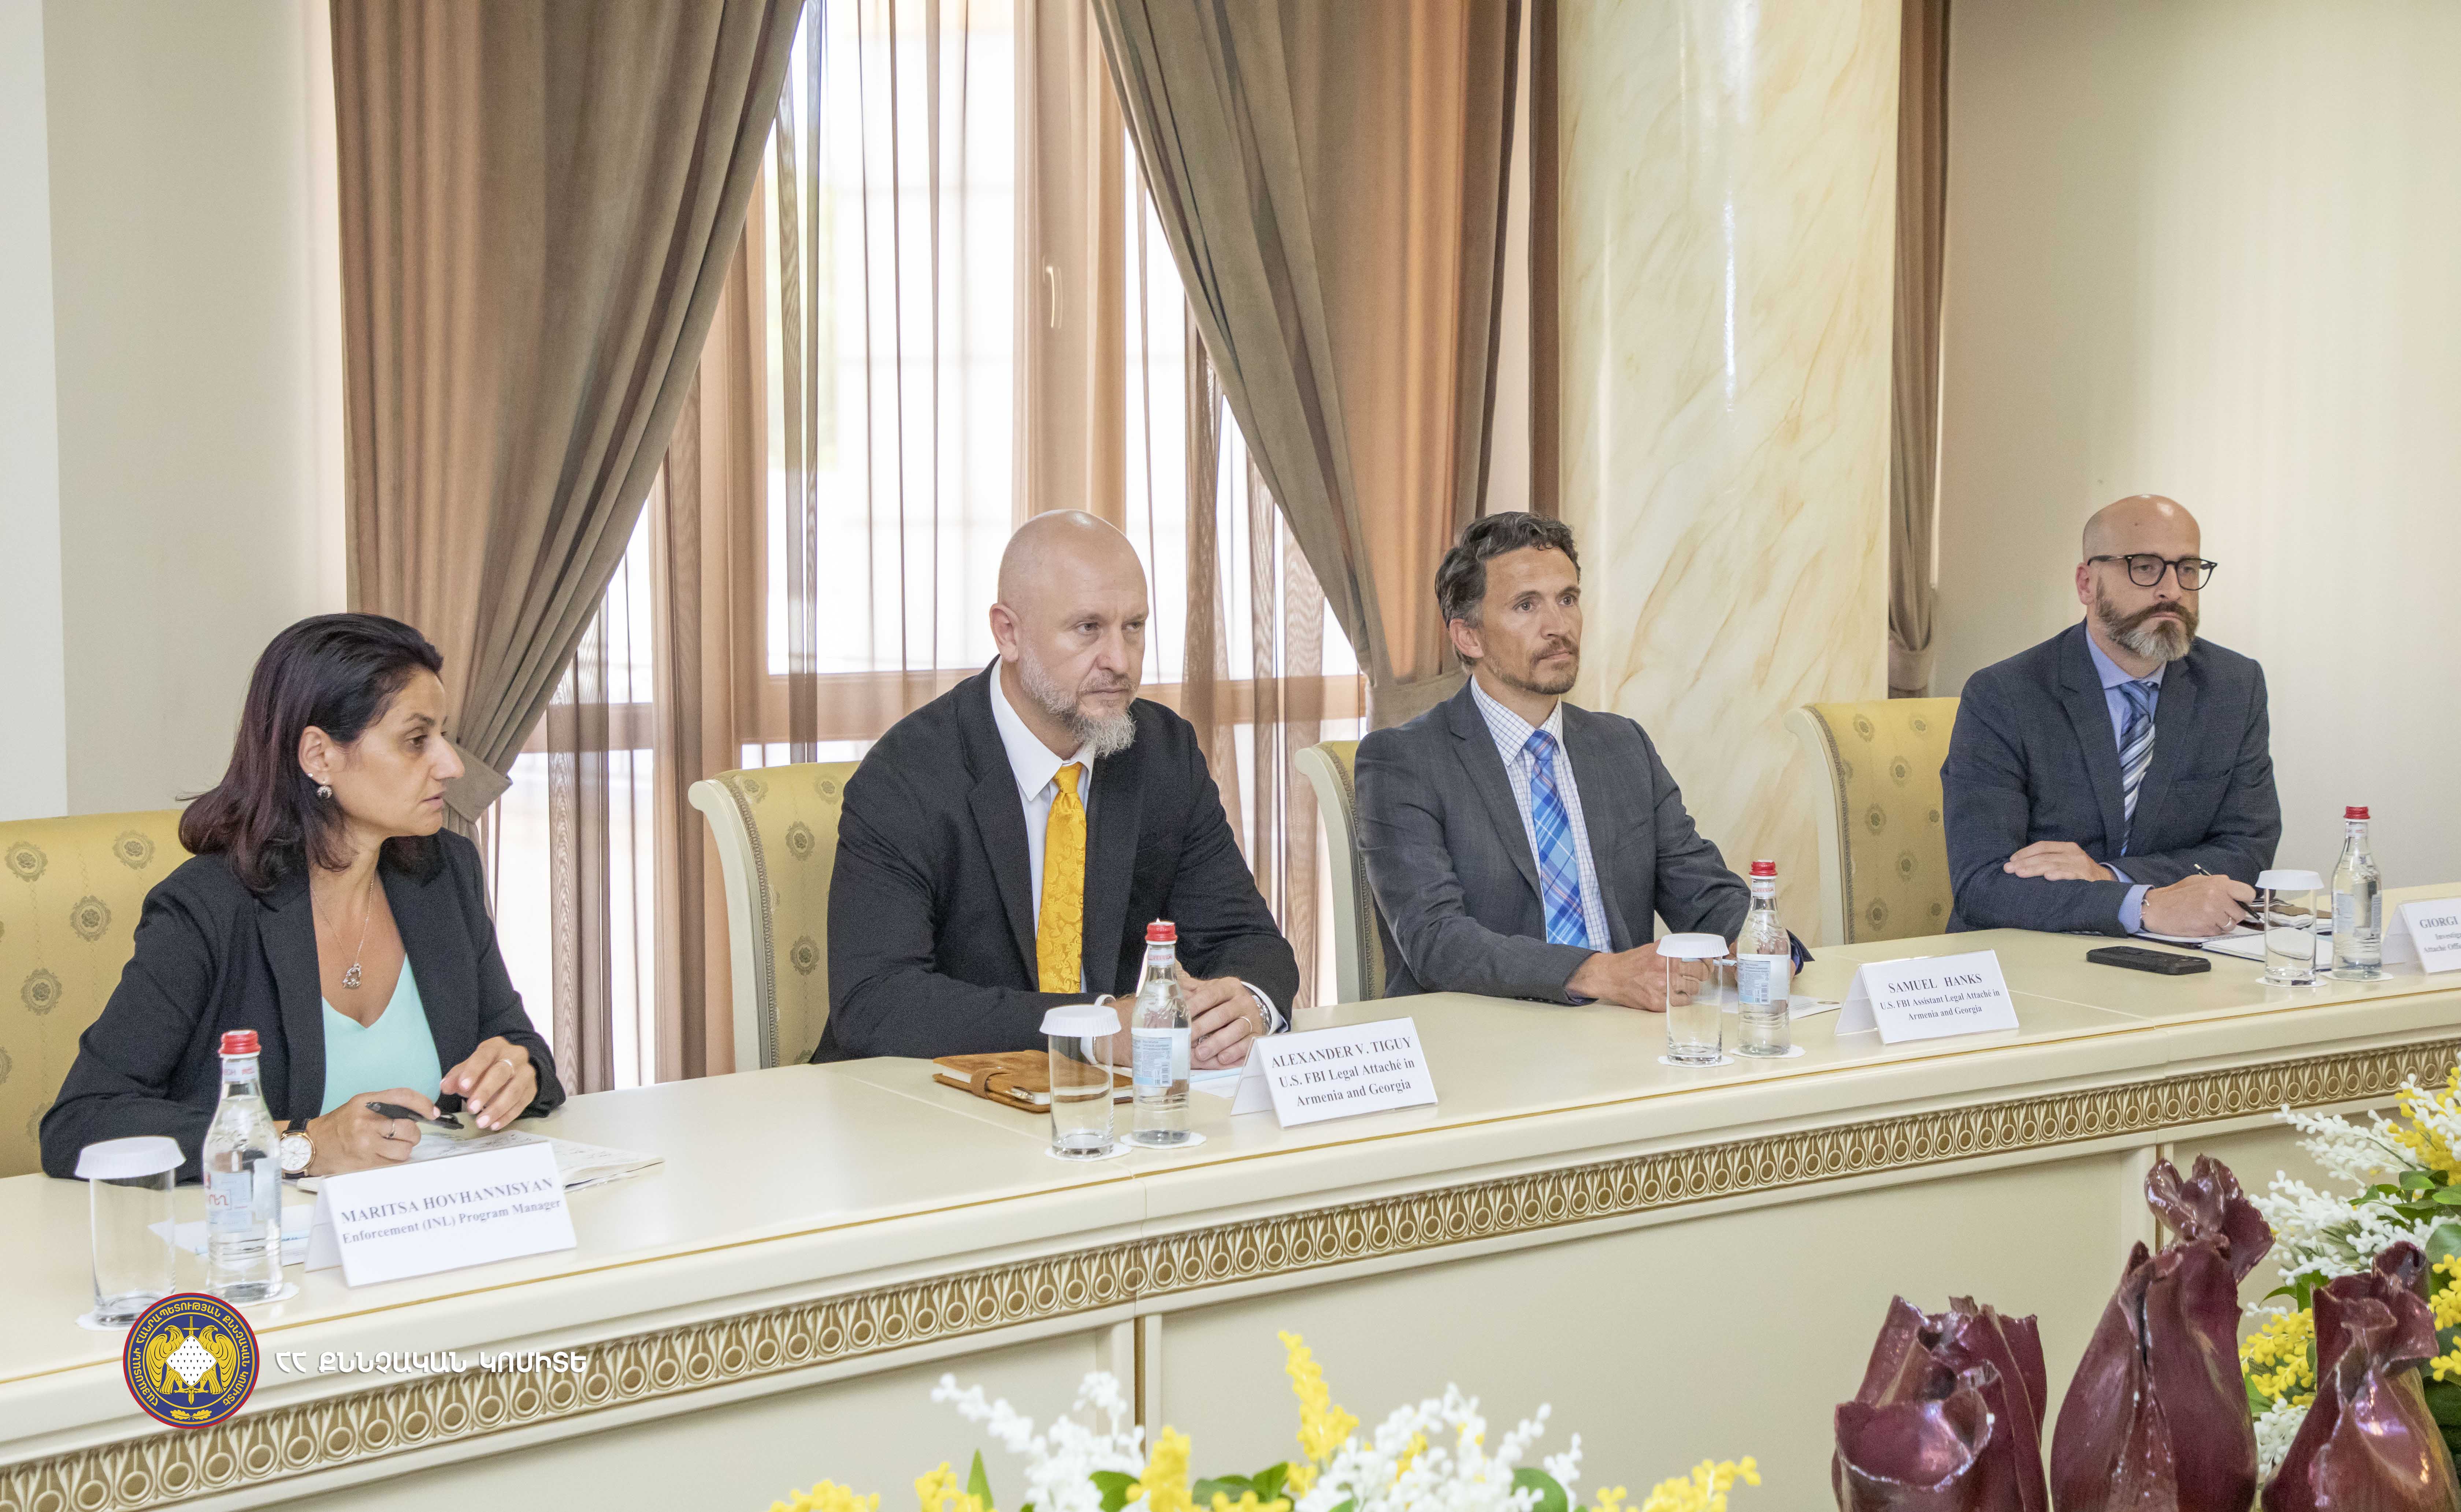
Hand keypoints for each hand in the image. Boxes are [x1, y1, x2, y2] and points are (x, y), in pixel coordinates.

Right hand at [303, 1086, 434, 1174]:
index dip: (422, 1103)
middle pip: (408, 1127)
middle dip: (412, 1133)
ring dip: (404, 1149)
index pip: (402, 1096)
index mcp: (365, 1103)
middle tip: (404, 1135)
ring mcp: (365, 1144)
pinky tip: (384, 1156)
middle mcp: (365, 1122)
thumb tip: (419, 1111)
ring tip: (391, 1147)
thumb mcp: (359, 1106)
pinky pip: (394, 1163)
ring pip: (405, 1149)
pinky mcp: (365, 1163)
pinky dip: (394, 1161)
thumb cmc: (339, 1125)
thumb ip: (385, 1105)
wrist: (313, 1146)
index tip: (431, 1112)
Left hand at [442, 1037, 537, 1130]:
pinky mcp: (532, 1089)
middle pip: (501, 1073)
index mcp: (496, 1047)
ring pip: (514, 1091)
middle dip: (485, 1091)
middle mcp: (515, 1056)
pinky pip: (521, 1104)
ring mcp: (526, 1073)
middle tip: (471, 1108)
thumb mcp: (470, 1067)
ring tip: (481, 1122)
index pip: (484, 1057)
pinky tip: (494, 1125)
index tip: (462, 1087)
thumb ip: (457, 1077)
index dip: (473, 1071)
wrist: (514, 1067)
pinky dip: (507, 1116)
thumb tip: (445, 1087)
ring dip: (497, 1108)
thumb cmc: (487, 1067)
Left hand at [1183, 973, 1265, 1068]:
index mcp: (1228, 987)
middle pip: (1222, 1014)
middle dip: (1202, 1027)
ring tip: (1201, 1053)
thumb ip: (1191, 992)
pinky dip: (1234, 1052)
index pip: (1210, 994)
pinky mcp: (1257, 1035)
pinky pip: (1248, 1044)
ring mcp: (1252, 1018)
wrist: (1248, 1010)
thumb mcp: (1208, 992)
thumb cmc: (1221, 1003)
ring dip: (1217, 1043)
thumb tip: (1168, 994)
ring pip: (1236, 1030)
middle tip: (1187, 1039)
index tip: (1180, 1017)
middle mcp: (1243, 1001)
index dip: (1195, 1005)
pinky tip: (1221, 1059)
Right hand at [1566, 941, 1707, 1012]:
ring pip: (1693, 990)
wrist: (1610, 976)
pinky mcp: (1658, 1003)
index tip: (1709, 964)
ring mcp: (1663, 988)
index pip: (1699, 960)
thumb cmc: (1631, 962)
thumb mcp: (1653, 948)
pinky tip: (1673, 995)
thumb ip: (1672, 949)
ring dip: (1691, 988)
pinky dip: (1680, 999)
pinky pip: (1680, 1003)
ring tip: (1683, 986)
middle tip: (1697, 976)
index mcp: (1667, 955)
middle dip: (1701, 976)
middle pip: (1700, 975)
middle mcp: (1667, 971)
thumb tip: (1694, 950)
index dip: (1708, 963)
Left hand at [2003, 841, 2113, 882]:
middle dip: (2024, 862)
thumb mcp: (2065, 861)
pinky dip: (2059, 875)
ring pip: (2053, 865)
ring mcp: (2080, 864)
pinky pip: (2070, 875)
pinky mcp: (2086, 877)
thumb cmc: (2079, 872)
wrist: (2106, 881)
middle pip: (2044, 856)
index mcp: (2066, 847)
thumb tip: (2021, 864)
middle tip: (2008, 869)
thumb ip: (2049, 859)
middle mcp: (2073, 853)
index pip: (2042, 846)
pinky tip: (2048, 877)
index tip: (2011, 860)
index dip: (2025, 852)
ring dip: (2034, 869)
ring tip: (2020, 873)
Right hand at [2141, 874, 2255, 936]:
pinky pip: (2219, 932)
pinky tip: (2200, 923)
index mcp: (2218, 884)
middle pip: (2240, 913)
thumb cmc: (2176, 894)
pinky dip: (2212, 929)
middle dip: (2231, 914)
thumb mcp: (2198, 881)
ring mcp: (2212, 915)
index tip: (2239, 902)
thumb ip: (2219, 884)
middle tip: (2217, 911)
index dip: (2244, 900)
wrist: (2157, 908)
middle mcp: (2218, 898)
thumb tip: (2236, 892)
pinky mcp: (2206, 928)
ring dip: (2222, 924)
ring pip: (2231, 925)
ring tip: (2207, 917)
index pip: (2247, 893)